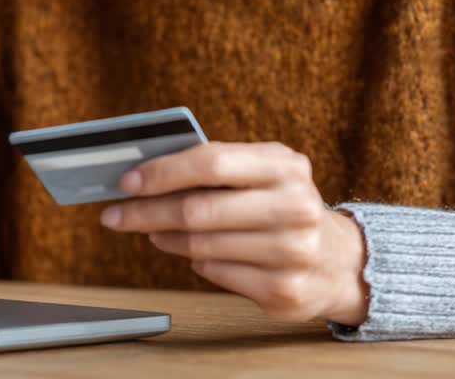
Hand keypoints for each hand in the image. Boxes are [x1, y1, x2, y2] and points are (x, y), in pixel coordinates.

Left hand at [99, 142, 368, 324]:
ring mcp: (292, 252)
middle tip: (115, 214)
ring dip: (165, 237)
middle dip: (146, 212)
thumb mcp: (265, 172)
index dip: (162, 172)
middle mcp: (294, 207)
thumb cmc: (284, 206)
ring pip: (201, 246)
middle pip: (199, 210)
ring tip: (152, 230)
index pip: (211, 163)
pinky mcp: (283, 290)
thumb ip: (217, 166)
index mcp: (286, 166)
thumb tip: (145, 173)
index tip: (125, 182)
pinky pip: (215, 274)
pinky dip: (196, 262)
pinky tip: (193, 253)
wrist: (339, 260)